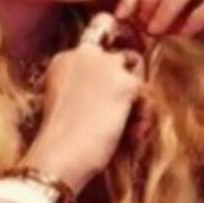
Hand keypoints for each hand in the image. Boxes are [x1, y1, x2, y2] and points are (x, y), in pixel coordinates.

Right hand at [21, 14, 143, 192]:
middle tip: (117, 109)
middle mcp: (84, 53)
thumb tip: (102, 92)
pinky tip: (132, 132)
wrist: (62, 149)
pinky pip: (145, 95)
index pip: (92, 54)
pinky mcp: (127, 82)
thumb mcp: (59, 99)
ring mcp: (107, 65)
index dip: (100, 77)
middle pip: (116, 58)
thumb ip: (77, 84)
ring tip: (128, 124)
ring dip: (133, 96)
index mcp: (63, 57)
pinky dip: (142, 115)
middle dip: (120, 80)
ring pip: (135, 71)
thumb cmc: (57, 135)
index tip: (99, 96)